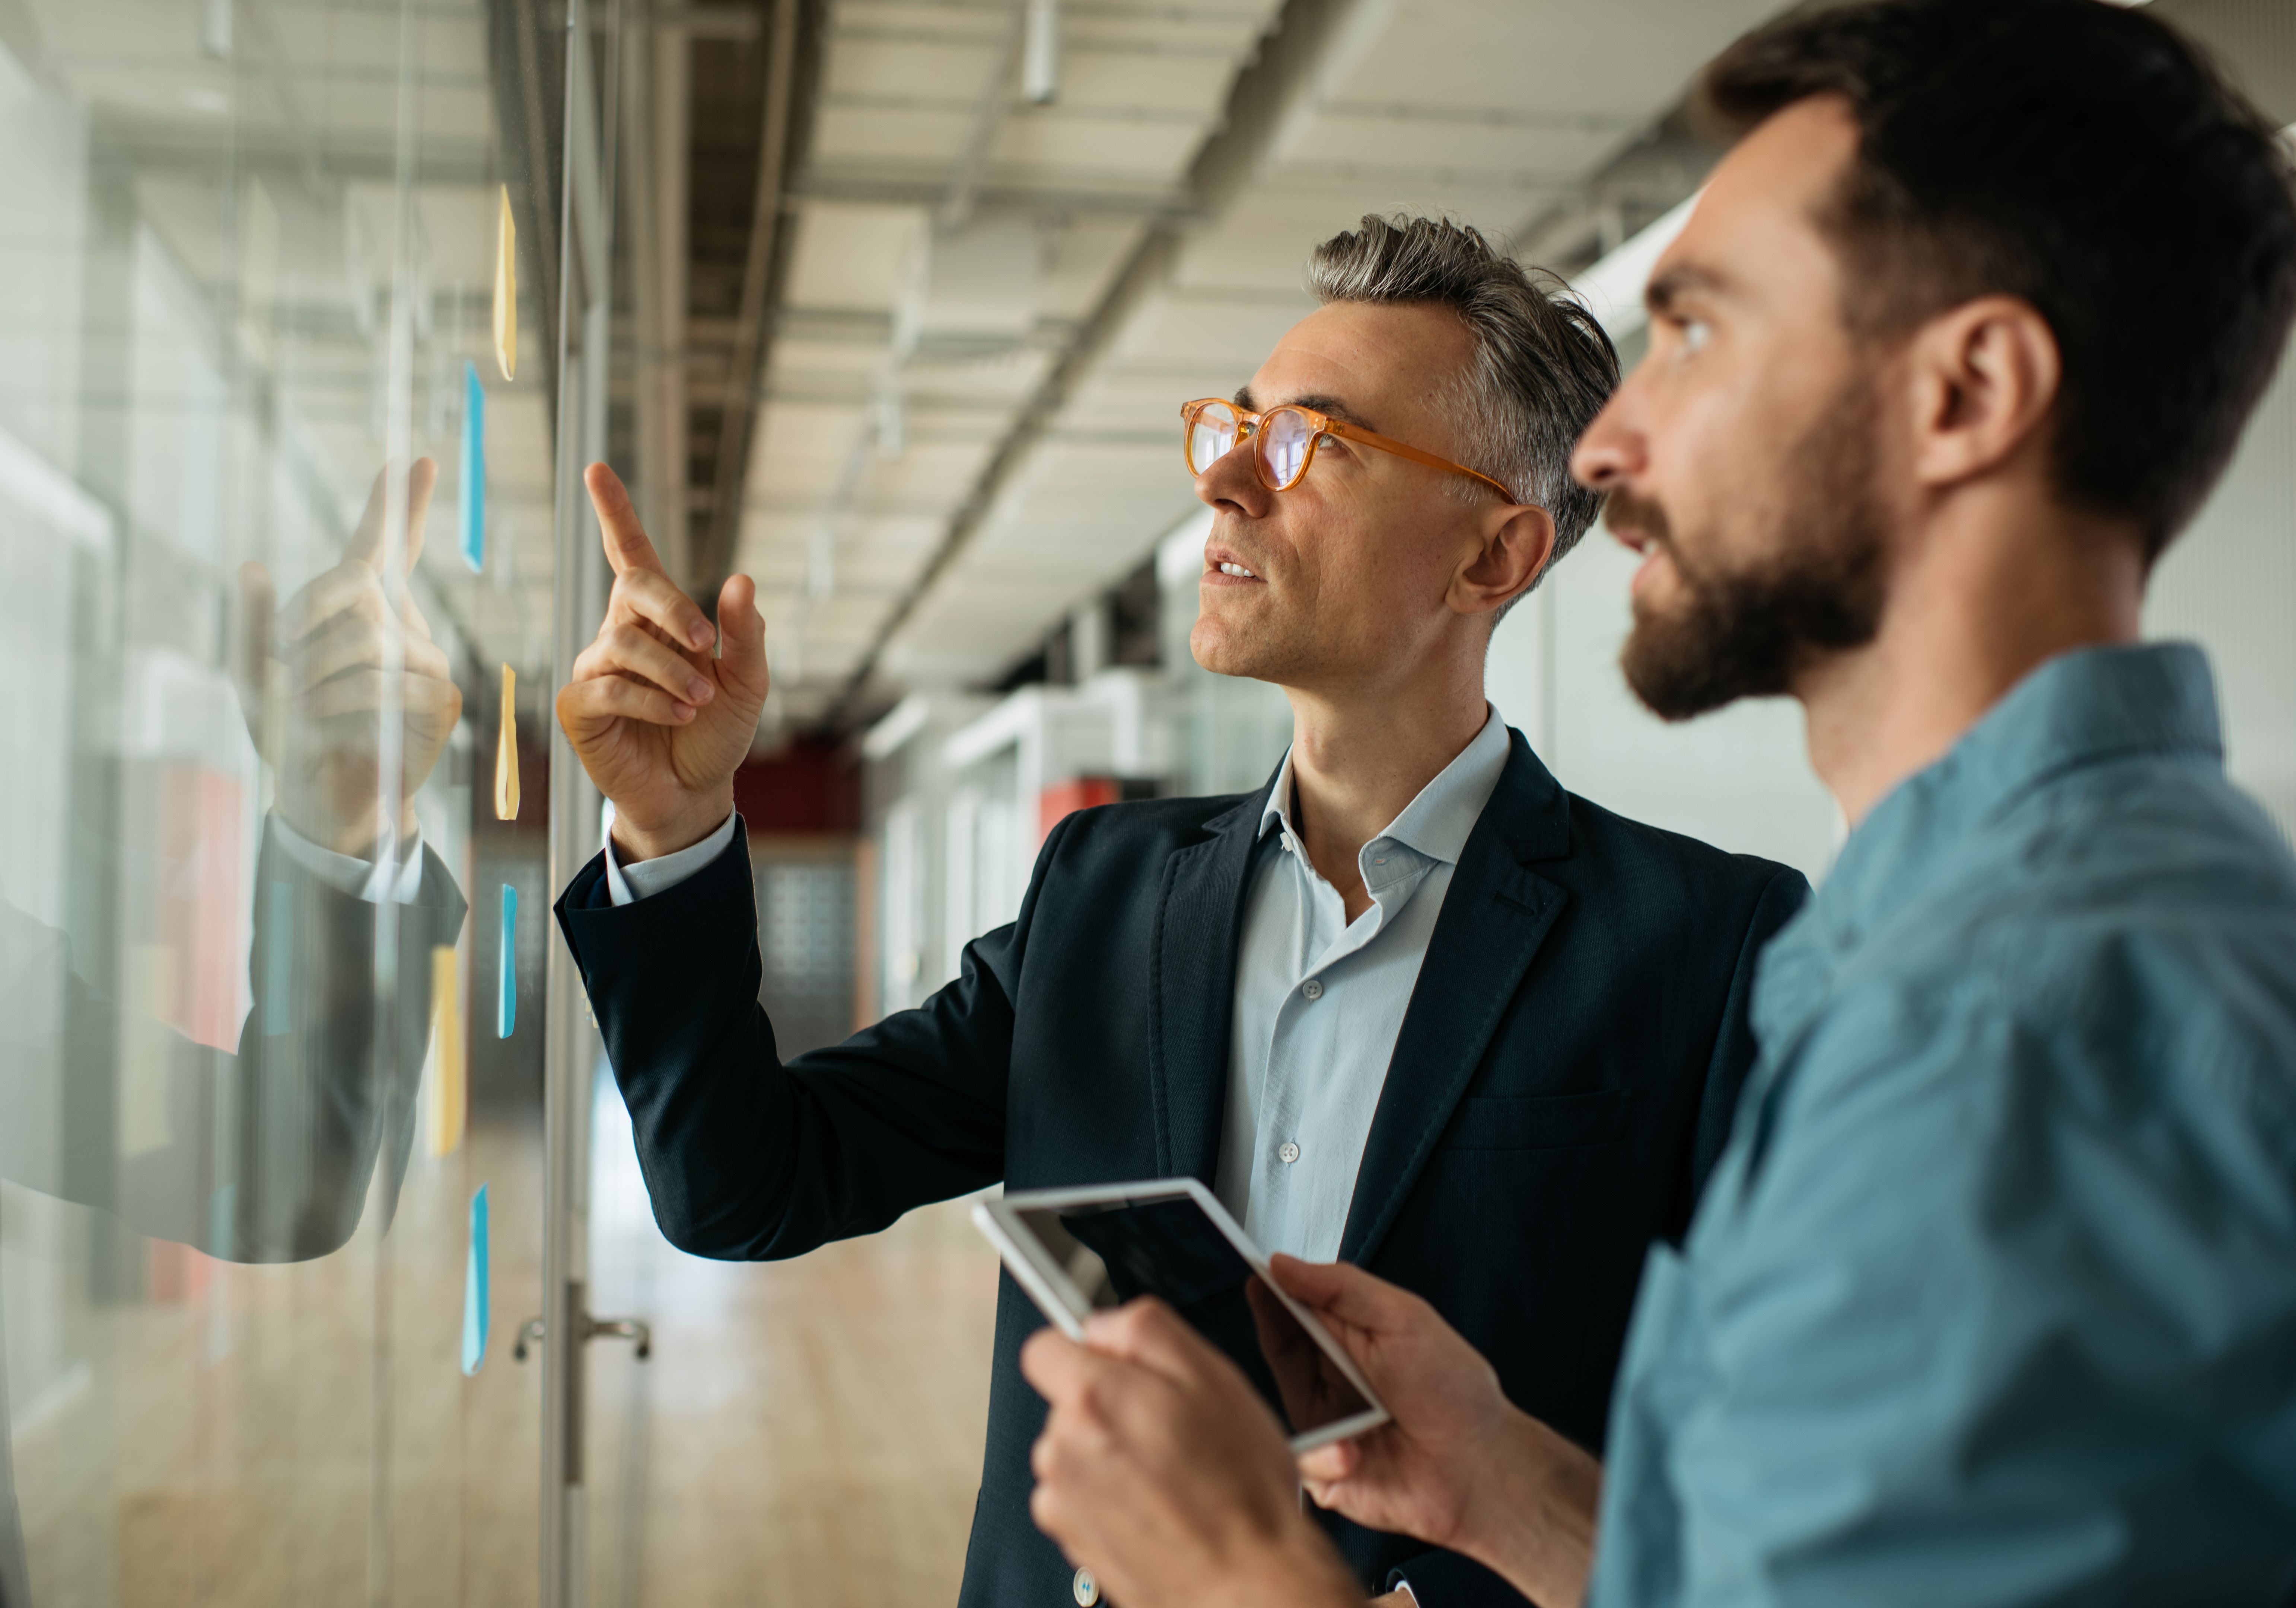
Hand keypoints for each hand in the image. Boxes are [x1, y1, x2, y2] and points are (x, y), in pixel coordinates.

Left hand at [240, 458, 462, 855]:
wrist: (321, 795)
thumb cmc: (290, 731)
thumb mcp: (250, 672)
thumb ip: (249, 622)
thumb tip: (251, 567)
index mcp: (363, 608)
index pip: (385, 545)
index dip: (398, 502)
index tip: (413, 459)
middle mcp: (402, 624)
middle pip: (358, 585)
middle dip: (308, 614)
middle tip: (278, 655)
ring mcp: (425, 660)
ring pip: (370, 638)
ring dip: (316, 671)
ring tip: (293, 702)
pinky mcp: (440, 700)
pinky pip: (390, 682)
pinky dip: (342, 701)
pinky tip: (321, 721)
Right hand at [554, 463, 768, 858]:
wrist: (697, 791)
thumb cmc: (718, 731)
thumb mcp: (748, 681)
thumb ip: (746, 633)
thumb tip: (741, 579)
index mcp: (657, 618)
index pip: (632, 554)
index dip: (614, 513)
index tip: (596, 469)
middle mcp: (620, 634)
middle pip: (633, 588)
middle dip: (674, 608)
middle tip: (708, 644)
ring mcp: (595, 670)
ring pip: (624, 644)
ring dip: (672, 671)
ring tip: (699, 700)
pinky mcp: (579, 707)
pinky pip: (610, 687)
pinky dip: (652, 700)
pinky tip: (677, 715)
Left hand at [1021, 1299, 1364, 1607]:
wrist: (1248, 1582)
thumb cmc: (1240, 1490)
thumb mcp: (1213, 1375)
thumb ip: (1145, 1328)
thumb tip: (1103, 1325)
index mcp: (1092, 1398)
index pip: (1044, 1347)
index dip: (1086, 1350)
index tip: (1118, 1367)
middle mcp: (1063, 1448)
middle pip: (1067, 1402)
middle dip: (1110, 1405)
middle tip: (1170, 1427)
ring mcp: (1063, 1500)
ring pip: (1074, 1451)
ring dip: (1110, 1455)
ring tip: (1171, 1475)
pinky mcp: (1071, 1541)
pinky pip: (1078, 1499)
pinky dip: (1109, 1498)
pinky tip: (1155, 1507)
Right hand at [1275, 1257, 1599, 1607]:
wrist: (1483, 1468)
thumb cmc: (1454, 1392)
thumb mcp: (1403, 1319)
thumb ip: (1342, 1287)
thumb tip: (1282, 1263)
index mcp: (1348, 1341)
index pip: (1295, 1309)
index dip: (1272, 1291)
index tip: (1256, 1272)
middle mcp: (1331, 1381)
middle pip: (1280, 1349)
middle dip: (1275, 1331)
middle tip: (1278, 1316)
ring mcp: (1325, 1428)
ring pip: (1275, 1404)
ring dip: (1305, 1392)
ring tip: (1341, 1390)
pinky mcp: (1325, 1475)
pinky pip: (1301, 1461)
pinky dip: (1324, 1455)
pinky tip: (1353, 1452)